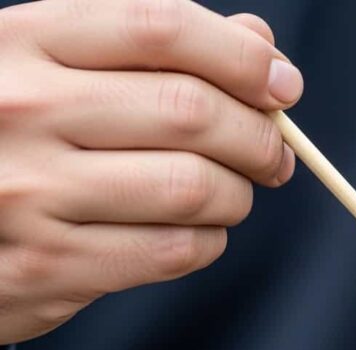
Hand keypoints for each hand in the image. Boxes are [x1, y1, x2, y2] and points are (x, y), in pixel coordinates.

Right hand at [0, 0, 301, 344]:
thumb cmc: (14, 136)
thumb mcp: (56, 67)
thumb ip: (152, 47)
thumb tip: (256, 41)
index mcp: (24, 42)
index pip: (161, 27)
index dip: (242, 56)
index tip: (281, 84)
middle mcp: (19, 110)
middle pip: (191, 112)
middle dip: (259, 136)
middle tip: (274, 154)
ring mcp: (28, 193)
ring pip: (194, 187)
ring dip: (237, 194)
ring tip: (230, 193)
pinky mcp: (47, 266)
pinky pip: (175, 250)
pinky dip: (209, 240)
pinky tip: (195, 230)